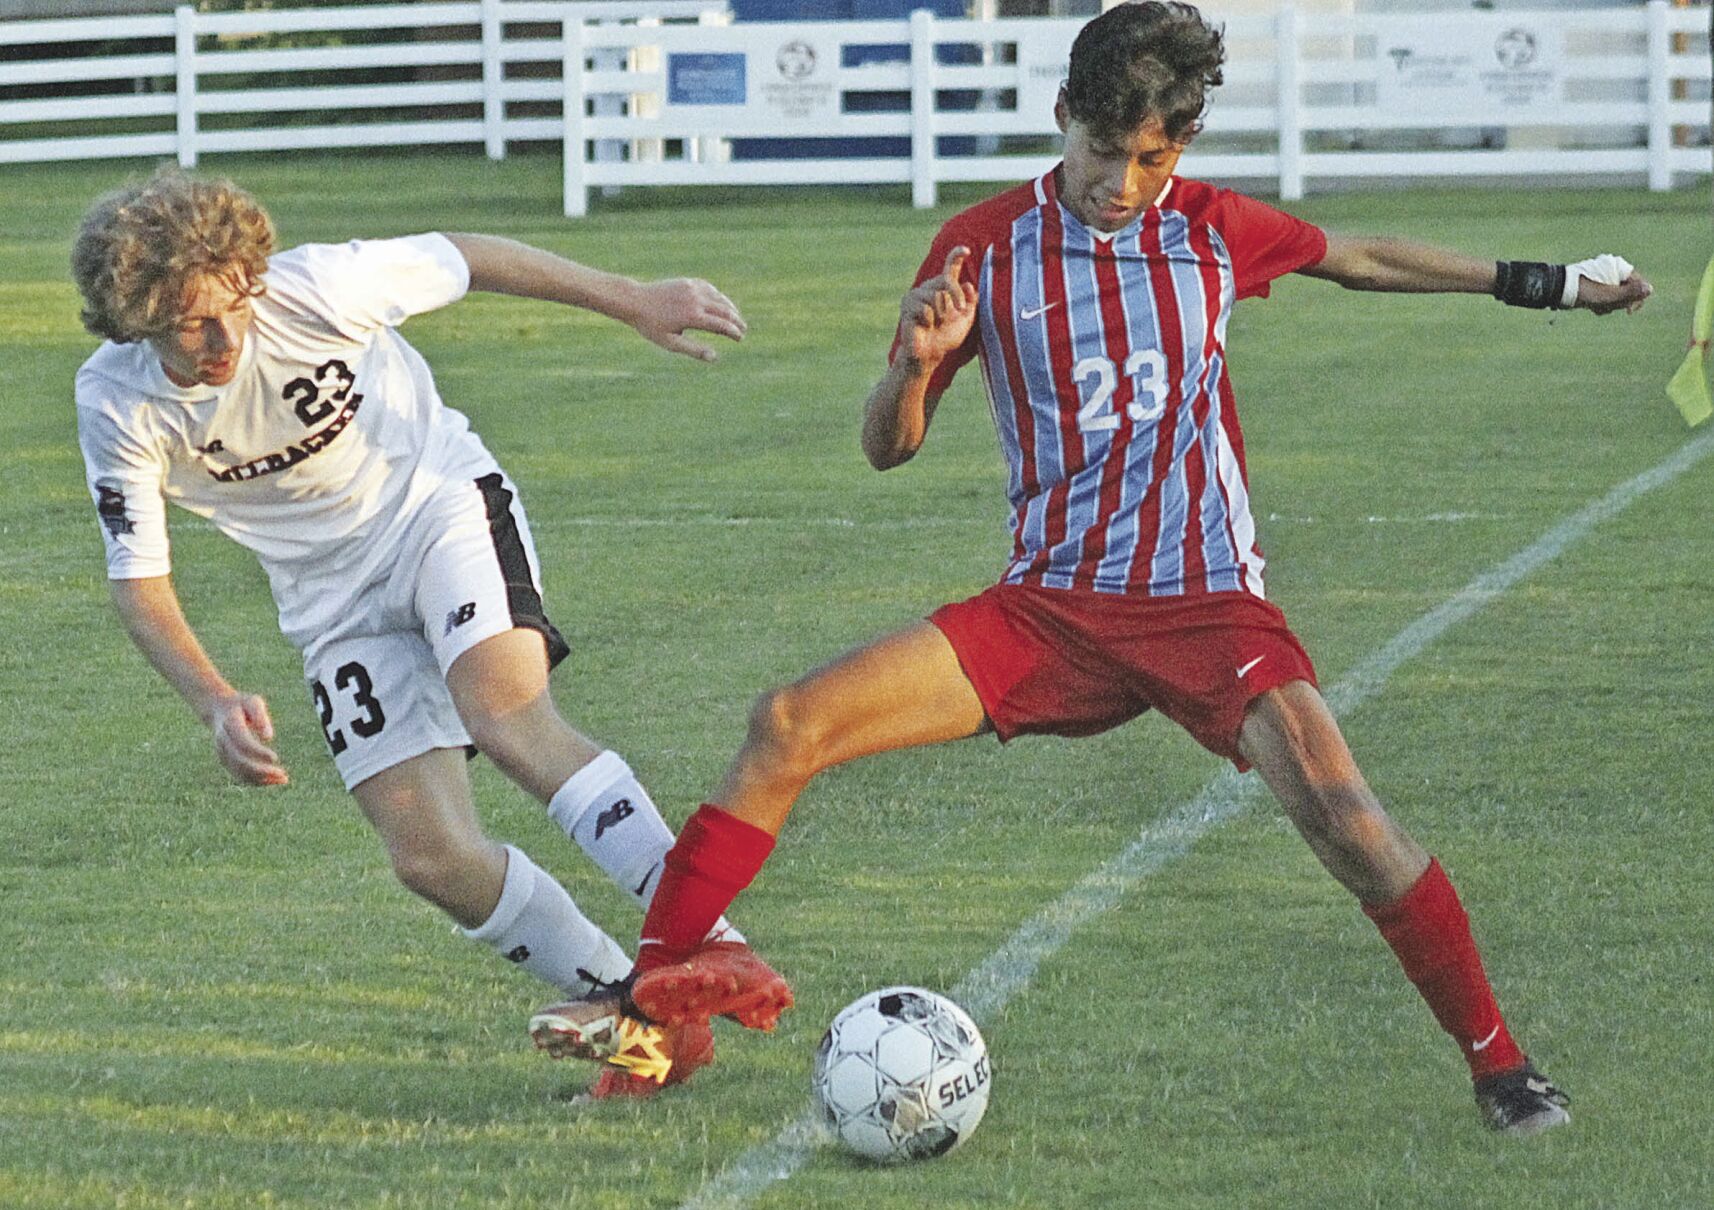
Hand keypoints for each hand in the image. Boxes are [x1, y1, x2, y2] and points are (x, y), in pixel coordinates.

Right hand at [208, 692, 287, 785]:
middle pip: (240, 761)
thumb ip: (260, 716)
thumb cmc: (241, 705)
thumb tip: (268, 737)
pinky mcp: (226, 761)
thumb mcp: (253, 702)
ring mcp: (222, 753)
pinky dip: (256, 781)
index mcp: (230, 725)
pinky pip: (239, 775)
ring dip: (261, 779)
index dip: (258, 752)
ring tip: (283, 779)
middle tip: (283, 774)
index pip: (242, 743)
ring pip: (239, 772)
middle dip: (261, 771)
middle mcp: (222, 742)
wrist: (218, 710)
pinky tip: (273, 780)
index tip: (275, 758)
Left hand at [631, 278, 746, 361]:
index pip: (722, 325)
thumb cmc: (651, 326)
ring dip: (730, 308)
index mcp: (693, 317)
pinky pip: (710, 289)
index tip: (740, 338)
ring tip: (736, 318)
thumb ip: (694, 350)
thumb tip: (715, 358)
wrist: (636, 301)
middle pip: (725, 311)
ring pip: (719, 298)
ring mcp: (693, 289)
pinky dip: (719, 297)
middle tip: (743, 330)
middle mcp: (696, 300)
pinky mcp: (688, 282)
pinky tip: (721, 303)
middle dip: (736, 321)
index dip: (734, 332)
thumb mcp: (671, 343)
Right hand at [899, 246, 978, 368]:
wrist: (930, 355)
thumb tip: (968, 284)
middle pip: (946, 280)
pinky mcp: (907, 307)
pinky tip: (925, 327)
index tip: (967, 250)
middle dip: (957, 295)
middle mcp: (928, 288)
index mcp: (943, 289)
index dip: (957, 256)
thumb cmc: (946, 337)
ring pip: (936, 294)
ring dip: (941, 312)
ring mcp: (916, 296)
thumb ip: (970, 302)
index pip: (950, 268)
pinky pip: (925, 308)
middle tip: (961, 309)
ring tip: (936, 324)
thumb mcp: (966, 320)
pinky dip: (929, 320)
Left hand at [1575, 272, 1651, 315]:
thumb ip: (1630, 293)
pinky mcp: (1597, 285)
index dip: (1636, 300)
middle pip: (1628, 293)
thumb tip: (1650, 289)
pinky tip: (1592, 307)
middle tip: (1605, 306)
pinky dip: (1601, 304)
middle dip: (1618, 303)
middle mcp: (1614, 270)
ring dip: (1608, 305)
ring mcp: (1606, 278)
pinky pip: (1606, 298)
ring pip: (1617, 297)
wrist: (1560, 290)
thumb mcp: (1609, 295)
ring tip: (1595, 306)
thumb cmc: (1584, 291)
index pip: (1640, 285)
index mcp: (1620, 267)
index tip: (1628, 312)